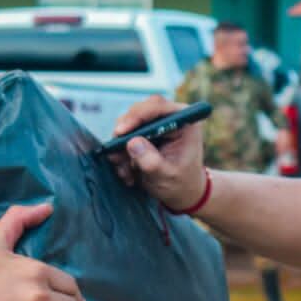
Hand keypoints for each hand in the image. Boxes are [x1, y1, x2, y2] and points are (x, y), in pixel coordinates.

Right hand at [107, 95, 208, 209]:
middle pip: (139, 111)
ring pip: (127, 124)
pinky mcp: (143, 133)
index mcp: (185, 122)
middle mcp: (169, 117)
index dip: (137, 116)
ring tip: (125, 172)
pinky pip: (124, 137)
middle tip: (115, 155)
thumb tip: (132, 143)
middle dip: (125, 133)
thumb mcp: (167, 175)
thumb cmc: (180, 183)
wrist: (180, 193)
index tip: (120, 132)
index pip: (158, 106)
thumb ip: (151, 161)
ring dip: (120, 147)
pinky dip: (120, 154)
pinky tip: (127, 173)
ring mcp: (155, 124)